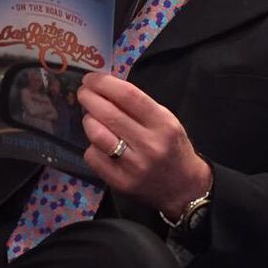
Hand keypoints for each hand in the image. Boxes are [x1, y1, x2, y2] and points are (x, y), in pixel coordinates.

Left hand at [77, 73, 211, 218]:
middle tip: (83, 92)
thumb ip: (139, 106)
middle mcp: (149, 144)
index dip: (105, 83)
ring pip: (97, 135)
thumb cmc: (173, 148)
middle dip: (89, 98)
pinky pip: (93, 157)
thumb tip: (105, 88)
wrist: (184, 188)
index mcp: (163, 124)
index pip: (129, 96)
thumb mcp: (166, 121)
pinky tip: (98, 143)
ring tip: (90, 117)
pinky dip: (91, 146)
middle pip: (109, 114)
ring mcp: (133, 166)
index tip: (91, 78)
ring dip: (88, 121)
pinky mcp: (120, 182)